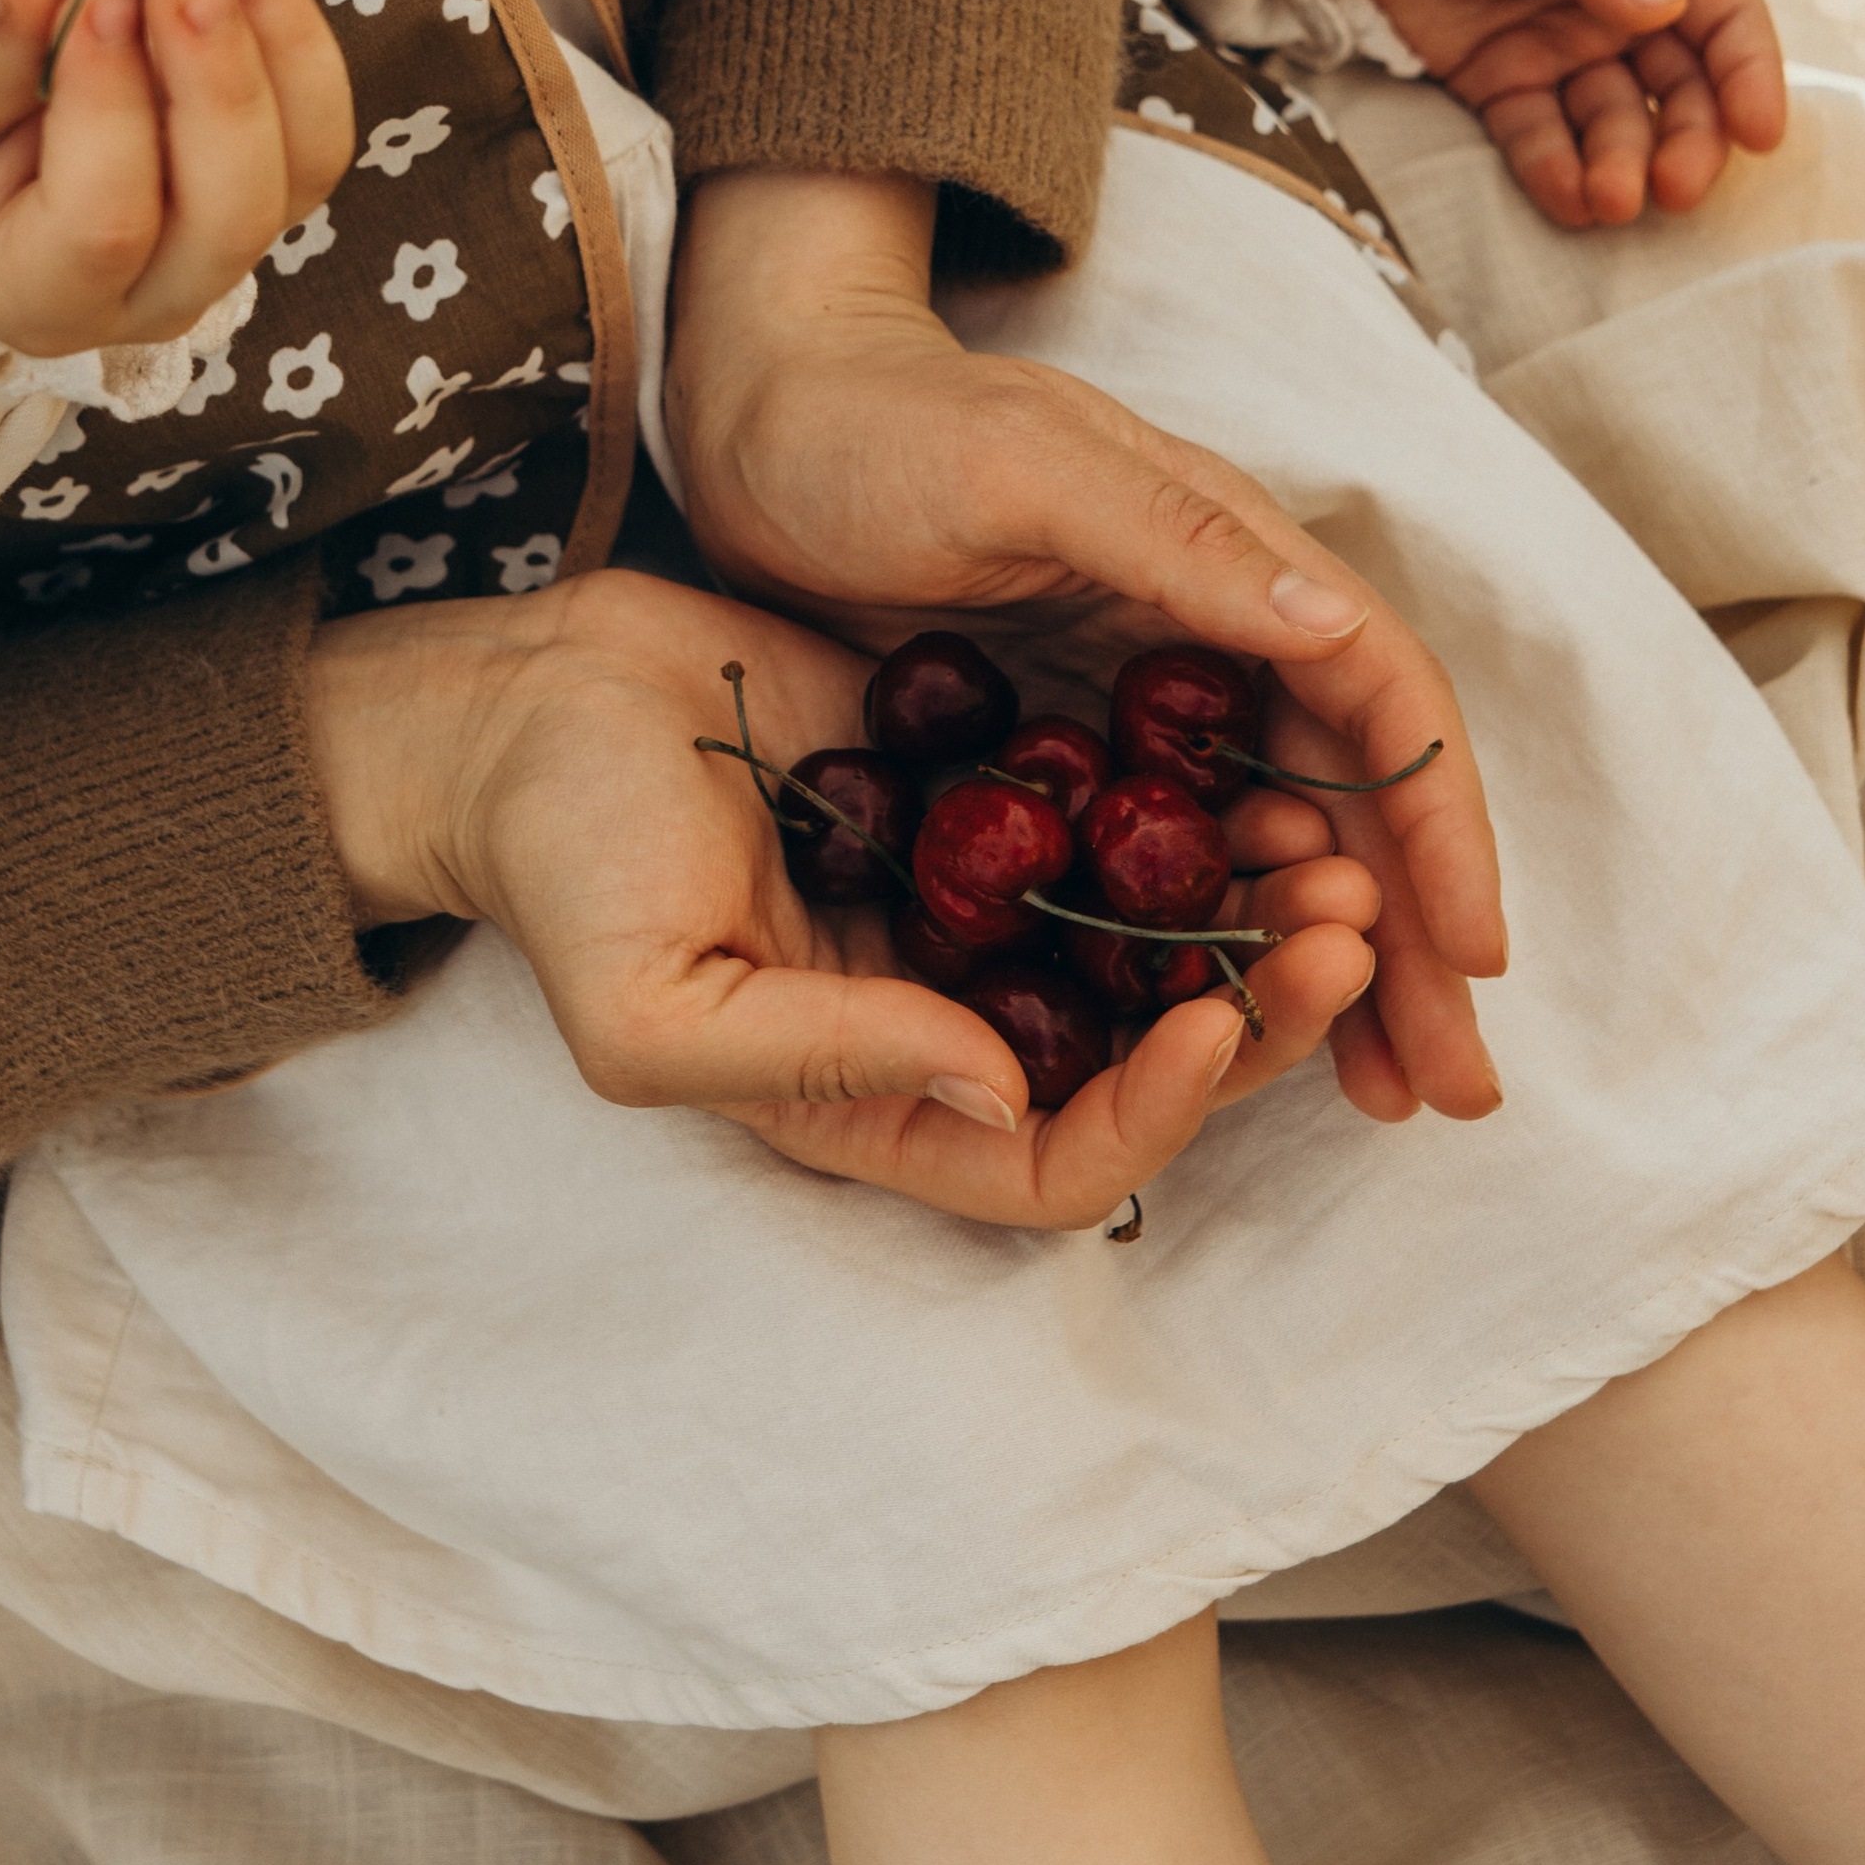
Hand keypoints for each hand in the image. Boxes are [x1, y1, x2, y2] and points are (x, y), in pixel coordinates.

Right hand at [0, 0, 353, 354]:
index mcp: (37, 297)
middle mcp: (154, 295)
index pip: (102, 227)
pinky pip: (315, 103)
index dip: (112, 108)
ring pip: (304, 156)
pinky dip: (288, 4)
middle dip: (222, 75)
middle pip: (232, 211)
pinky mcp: (274, 171)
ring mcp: (227, 242)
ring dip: (279, 29)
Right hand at [309, 567, 1387, 1227]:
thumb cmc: (564, 869)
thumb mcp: (659, 1008)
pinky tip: (1252, 761)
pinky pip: (1113, 820)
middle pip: (1142, 1057)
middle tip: (1338, 925)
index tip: (1217, 1020)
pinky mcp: (980, 791)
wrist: (526, 705)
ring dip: (1249, 908)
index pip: (1055, 1160)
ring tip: (1327, 846)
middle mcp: (944, 1021)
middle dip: (1255, 1007)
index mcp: (875, 1106)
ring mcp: (970, 905)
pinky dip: (1190, 807)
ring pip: (1152, 941)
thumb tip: (999, 1085)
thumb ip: (826, 1057)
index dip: (1154, 1111)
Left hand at [666, 172, 1505, 1127]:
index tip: (1470, 960)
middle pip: (1348, 799)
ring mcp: (1141, 698)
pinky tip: (1220, 1035)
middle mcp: (1212, 633)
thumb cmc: (875, 423)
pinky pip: (1166, 865)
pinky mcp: (1069, 750)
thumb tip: (1335, 625)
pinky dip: (1210, 951)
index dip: (1437, 828)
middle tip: (1450, 1089)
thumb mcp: (1017, 468)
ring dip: (1328, 963)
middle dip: (1410, 939)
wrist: (755, 417)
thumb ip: (1174, 541)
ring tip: (1376, 1093)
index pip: (1379, 701)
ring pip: (1271, 848)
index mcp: (1229, 557)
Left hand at [1357, 0, 1786, 227]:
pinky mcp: (1496, 84)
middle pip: (1676, 86)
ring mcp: (1556, 49)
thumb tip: (1667, 6)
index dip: (1748, 73)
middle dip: (1686, 141)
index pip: (1721, 13)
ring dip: (1619, 167)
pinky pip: (1537, 139)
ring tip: (1610, 202)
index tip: (1760, 134)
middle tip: (1677, 189)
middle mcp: (1614, 6)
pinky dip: (1555, 173)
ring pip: (1610, 123)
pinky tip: (1569, 202)